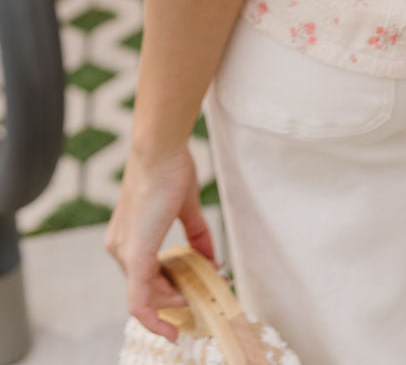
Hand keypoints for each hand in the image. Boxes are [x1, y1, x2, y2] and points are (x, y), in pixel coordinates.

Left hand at [104, 144, 218, 338]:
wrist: (160, 151)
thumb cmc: (172, 168)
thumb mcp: (185, 206)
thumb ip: (196, 235)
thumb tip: (212, 260)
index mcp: (127, 235)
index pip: (146, 273)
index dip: (170, 286)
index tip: (192, 290)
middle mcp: (119, 248)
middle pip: (147, 289)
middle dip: (177, 297)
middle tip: (206, 295)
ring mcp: (125, 253)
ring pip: (146, 297)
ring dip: (174, 303)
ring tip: (201, 299)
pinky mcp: (136, 256)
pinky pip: (140, 301)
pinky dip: (155, 318)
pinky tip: (173, 327)